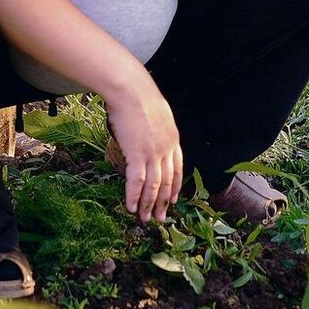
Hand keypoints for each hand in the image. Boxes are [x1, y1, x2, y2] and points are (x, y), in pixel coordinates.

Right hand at [105, 84, 183, 223]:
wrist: (130, 90)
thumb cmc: (139, 96)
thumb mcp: (157, 113)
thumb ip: (157, 129)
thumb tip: (149, 135)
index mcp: (173, 139)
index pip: (178, 169)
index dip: (175, 186)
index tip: (173, 200)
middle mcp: (166, 149)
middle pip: (167, 181)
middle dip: (162, 202)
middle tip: (159, 218)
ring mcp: (152, 153)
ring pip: (153, 185)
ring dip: (148, 204)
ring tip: (144, 218)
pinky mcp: (137, 154)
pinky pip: (136, 181)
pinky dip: (134, 196)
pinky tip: (131, 207)